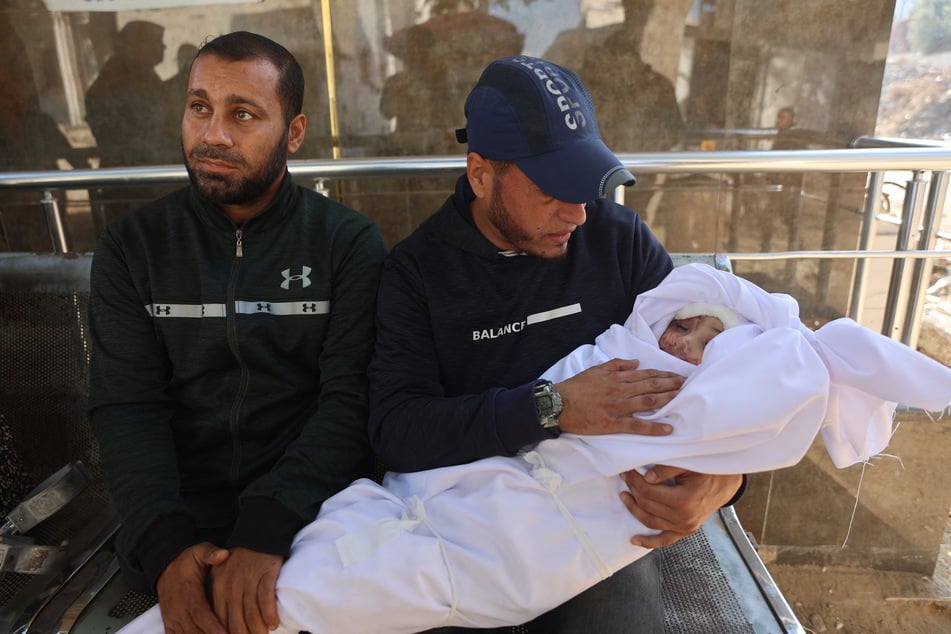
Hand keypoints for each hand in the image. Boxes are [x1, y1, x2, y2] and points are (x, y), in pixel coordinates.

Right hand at [156, 542, 229, 633]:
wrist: (165, 567)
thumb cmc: (186, 562)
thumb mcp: (199, 552)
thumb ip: (210, 553)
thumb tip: (223, 554)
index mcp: (188, 592)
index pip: (200, 613)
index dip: (212, 626)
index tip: (225, 633)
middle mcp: (178, 608)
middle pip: (194, 630)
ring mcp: (173, 618)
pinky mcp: (170, 623)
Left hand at [209, 547, 283, 633]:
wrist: (260, 532)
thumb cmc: (241, 559)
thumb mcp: (222, 573)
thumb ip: (221, 596)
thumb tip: (221, 624)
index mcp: (218, 585)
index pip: (220, 618)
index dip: (229, 632)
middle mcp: (232, 583)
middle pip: (236, 620)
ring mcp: (250, 577)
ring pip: (252, 613)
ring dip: (258, 629)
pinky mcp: (266, 572)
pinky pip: (266, 599)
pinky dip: (269, 613)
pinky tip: (273, 623)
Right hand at [555, 358, 682, 435]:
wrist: (557, 404)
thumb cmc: (575, 387)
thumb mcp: (595, 369)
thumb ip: (616, 364)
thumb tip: (635, 362)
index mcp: (616, 377)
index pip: (645, 374)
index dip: (663, 375)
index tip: (678, 375)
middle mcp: (620, 390)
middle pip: (651, 386)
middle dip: (671, 385)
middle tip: (687, 385)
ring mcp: (617, 407)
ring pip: (648, 402)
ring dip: (667, 400)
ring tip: (683, 400)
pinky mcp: (612, 423)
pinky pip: (636, 425)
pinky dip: (653, 427)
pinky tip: (668, 429)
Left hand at [619, 466, 743, 548]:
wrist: (727, 483)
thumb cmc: (709, 470)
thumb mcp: (687, 464)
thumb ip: (666, 469)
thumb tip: (646, 478)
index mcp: (684, 500)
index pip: (648, 491)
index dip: (634, 481)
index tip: (627, 471)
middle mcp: (684, 518)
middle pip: (647, 505)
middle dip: (633, 490)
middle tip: (625, 477)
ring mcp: (685, 527)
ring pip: (650, 521)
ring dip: (634, 510)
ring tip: (624, 496)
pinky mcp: (686, 531)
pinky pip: (665, 540)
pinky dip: (649, 542)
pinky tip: (634, 540)